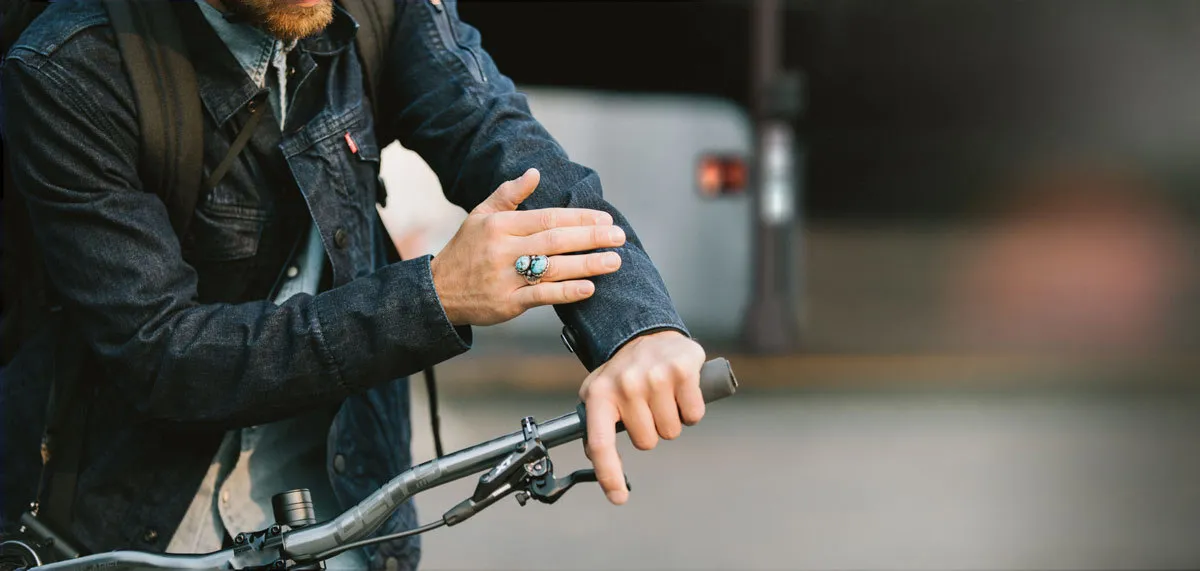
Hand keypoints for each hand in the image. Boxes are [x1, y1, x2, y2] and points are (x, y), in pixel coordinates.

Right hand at [430, 169, 626, 325]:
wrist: (438, 292)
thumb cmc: (466, 250)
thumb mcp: (481, 215)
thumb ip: (509, 194)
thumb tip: (535, 173)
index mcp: (500, 225)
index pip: (548, 217)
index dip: (579, 217)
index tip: (605, 218)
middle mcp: (504, 250)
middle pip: (555, 241)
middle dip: (591, 237)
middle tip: (620, 236)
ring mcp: (506, 278)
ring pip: (553, 268)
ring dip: (587, 264)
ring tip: (614, 261)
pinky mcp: (507, 303)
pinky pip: (542, 296)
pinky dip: (567, 292)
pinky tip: (589, 288)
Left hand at [578, 330, 706, 504]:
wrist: (649, 333)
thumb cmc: (624, 371)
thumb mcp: (599, 392)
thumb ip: (594, 426)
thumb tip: (595, 459)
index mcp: (600, 394)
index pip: (600, 444)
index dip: (609, 475)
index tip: (618, 497)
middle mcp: (626, 385)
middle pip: (647, 442)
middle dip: (651, 431)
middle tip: (647, 407)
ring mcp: (655, 377)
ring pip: (671, 431)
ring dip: (671, 419)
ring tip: (663, 396)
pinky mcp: (682, 371)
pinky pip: (694, 415)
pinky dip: (691, 410)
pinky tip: (681, 391)